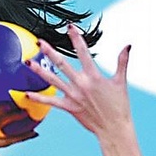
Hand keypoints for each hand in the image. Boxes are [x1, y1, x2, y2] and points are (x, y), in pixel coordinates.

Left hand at [27, 25, 140, 155]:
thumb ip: (122, 62)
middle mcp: (81, 84)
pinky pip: (51, 102)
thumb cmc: (119, 106)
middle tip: (40, 42)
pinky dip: (39, 97)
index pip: (83, 52)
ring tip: (28, 62)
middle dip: (50, 52)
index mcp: (94, 76)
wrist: (114, 129)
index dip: (76, 38)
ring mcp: (73, 96)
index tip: (69, 27)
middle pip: (62, 64)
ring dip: (39, 71)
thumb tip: (128, 45)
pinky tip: (27, 93)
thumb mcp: (121, 82)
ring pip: (53, 80)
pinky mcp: (69, 107)